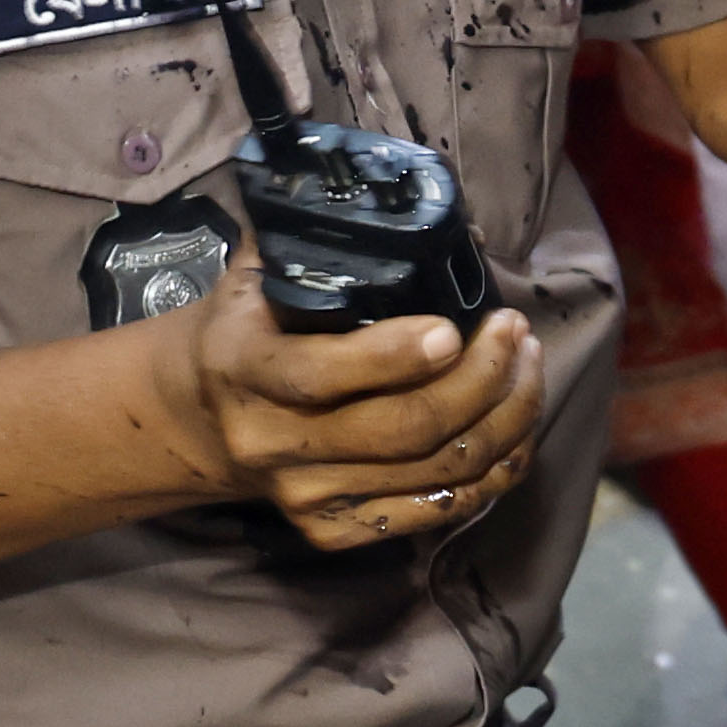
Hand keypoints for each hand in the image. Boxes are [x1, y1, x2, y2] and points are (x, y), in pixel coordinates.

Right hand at [143, 246, 543, 552]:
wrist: (198, 419)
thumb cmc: (246, 328)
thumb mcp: (255, 274)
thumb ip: (314, 234)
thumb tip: (404, 195)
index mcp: (244, 370)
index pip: (324, 375)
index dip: (398, 355)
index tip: (455, 326)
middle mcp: (274, 443)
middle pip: (405, 428)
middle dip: (481, 379)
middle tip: (514, 332)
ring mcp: (307, 497)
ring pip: (436, 470)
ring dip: (504, 417)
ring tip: (528, 364)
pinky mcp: (336, 531)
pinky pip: (438, 510)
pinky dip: (494, 469)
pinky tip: (515, 423)